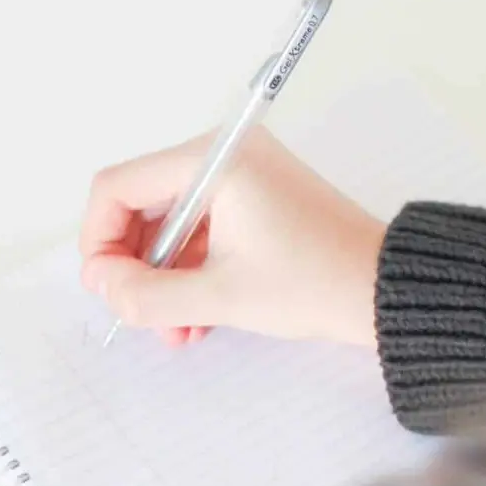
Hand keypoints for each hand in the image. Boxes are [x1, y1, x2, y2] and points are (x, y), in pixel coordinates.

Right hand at [78, 127, 385, 347]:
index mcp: (213, 161)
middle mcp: (223, 156)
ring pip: (167, 226)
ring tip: (175, 328)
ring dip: (161, 279)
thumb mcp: (217, 297)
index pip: (117, 187)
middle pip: (139, 205)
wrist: (386, 290)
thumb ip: (144, 293)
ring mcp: (239, 177)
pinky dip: (188, 272)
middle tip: (138, 312)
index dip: (99, 240)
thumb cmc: (315, 282)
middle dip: (134, 266)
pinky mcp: (253, 200)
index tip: (107, 287)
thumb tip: (100, 283)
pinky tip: (195, 317)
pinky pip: (198, 232)